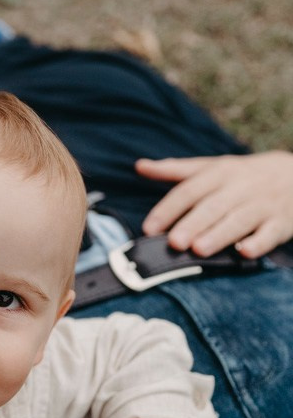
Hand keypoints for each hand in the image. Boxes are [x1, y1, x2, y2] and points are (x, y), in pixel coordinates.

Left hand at [137, 151, 292, 258]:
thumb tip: (140, 166)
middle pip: (213, 206)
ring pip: (239, 220)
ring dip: (219, 235)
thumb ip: (176, 170)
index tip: (149, 227)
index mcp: (220, 173)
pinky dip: (258, 242)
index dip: (169, 208)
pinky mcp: (282, 222)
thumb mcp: (213, 167)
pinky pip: (270, 233)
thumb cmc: (244, 176)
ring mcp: (263, 205)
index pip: (190, 190)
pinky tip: (244, 252)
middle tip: (173, 243)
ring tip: (199, 250)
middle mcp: (240, 187)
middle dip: (193, 224)